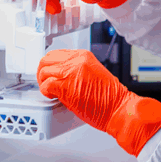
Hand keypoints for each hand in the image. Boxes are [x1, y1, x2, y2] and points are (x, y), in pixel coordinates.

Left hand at [38, 49, 160, 155]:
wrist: (118, 108)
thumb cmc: (109, 97)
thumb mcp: (93, 73)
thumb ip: (76, 70)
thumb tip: (61, 75)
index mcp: (84, 56)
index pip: (57, 53)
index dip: (50, 65)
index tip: (49, 72)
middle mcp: (76, 61)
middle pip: (46, 60)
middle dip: (42, 72)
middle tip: (45, 82)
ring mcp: (70, 72)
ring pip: (43, 72)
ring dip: (43, 83)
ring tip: (50, 91)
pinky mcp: (66, 86)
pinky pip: (45, 85)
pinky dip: (45, 92)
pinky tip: (52, 96)